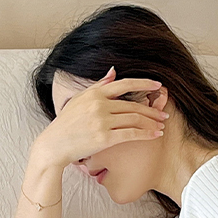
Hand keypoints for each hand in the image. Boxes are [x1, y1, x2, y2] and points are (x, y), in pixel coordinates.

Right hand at [35, 66, 166, 168]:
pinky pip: (131, 134)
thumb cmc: (66, 124)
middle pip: (133, 105)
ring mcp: (101, 121)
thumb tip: (113, 72)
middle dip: (152, 110)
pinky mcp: (104, 138)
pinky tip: (155, 136)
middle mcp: (99, 105)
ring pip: (135, 119)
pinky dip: (146, 134)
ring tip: (161, 126)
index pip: (124, 84)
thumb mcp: (79, 100)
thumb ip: (98, 86)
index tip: (158, 85)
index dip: (144, 83)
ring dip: (151, 123)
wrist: (53, 145)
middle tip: (164, 115)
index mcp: (95, 93)